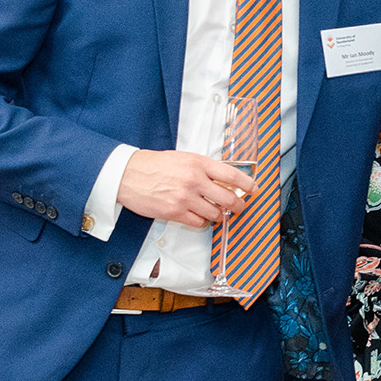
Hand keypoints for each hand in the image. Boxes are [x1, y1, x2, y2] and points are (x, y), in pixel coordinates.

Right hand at [115, 149, 253, 228]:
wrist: (127, 174)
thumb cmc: (153, 165)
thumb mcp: (184, 158)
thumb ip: (205, 168)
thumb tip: (226, 180)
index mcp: (198, 163)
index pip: (232, 175)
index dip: (248, 184)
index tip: (253, 189)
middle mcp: (194, 180)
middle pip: (229, 199)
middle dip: (238, 205)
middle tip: (239, 207)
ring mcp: (185, 197)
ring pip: (216, 213)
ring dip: (219, 215)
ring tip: (215, 211)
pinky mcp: (175, 212)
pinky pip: (199, 223)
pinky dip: (203, 222)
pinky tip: (199, 216)